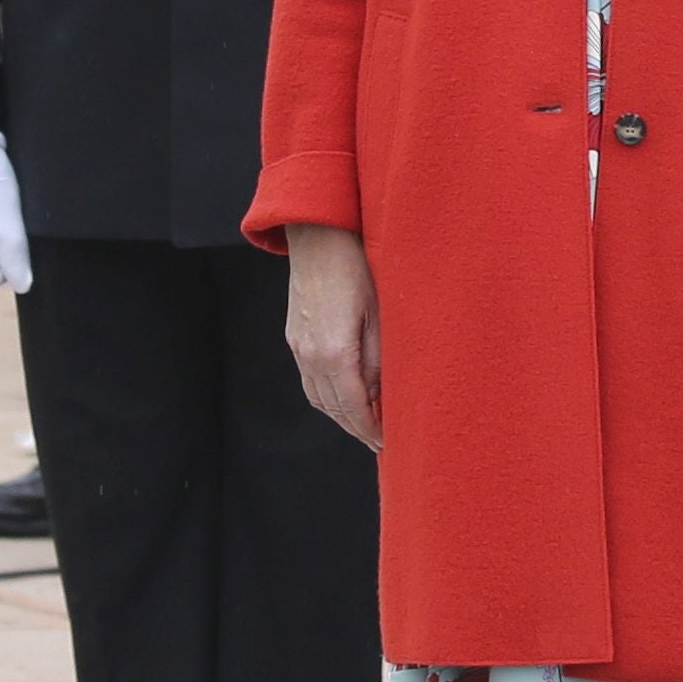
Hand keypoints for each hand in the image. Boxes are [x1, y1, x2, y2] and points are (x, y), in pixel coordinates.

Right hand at [285, 225, 381, 446]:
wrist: (318, 237)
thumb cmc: (356, 268)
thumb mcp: (380, 315)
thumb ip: (378, 361)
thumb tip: (380, 397)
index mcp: (334, 353)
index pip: (354, 408)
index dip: (371, 430)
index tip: (387, 444)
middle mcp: (310, 356)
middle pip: (334, 409)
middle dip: (357, 429)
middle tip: (380, 442)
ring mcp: (298, 347)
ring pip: (318, 398)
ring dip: (341, 416)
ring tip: (365, 423)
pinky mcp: (295, 337)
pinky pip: (310, 380)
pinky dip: (327, 396)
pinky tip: (345, 396)